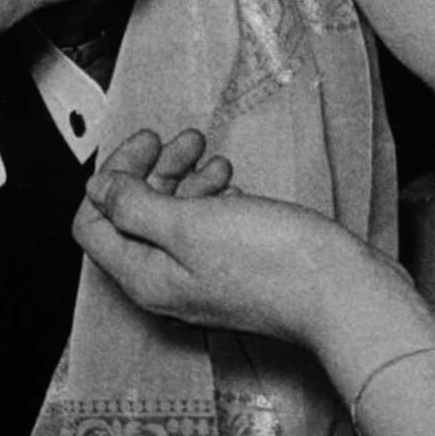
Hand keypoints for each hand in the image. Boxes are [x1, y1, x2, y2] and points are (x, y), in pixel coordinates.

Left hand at [71, 127, 379, 342]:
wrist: (340, 295)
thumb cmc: (272, 264)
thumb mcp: (189, 225)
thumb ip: (134, 207)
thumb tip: (98, 190)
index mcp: (145, 277)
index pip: (94, 224)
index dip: (113, 178)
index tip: (145, 144)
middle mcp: (167, 285)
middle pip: (134, 220)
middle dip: (152, 171)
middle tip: (181, 141)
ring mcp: (203, 281)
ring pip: (173, 222)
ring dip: (185, 181)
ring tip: (212, 159)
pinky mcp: (235, 273)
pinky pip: (206, 232)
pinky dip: (212, 200)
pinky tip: (232, 187)